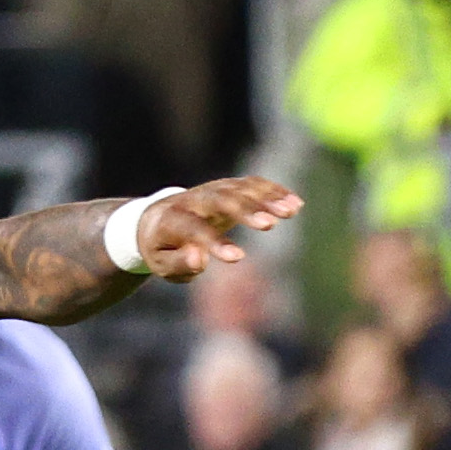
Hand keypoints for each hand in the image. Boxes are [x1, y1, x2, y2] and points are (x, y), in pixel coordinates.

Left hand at [126, 177, 298, 281]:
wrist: (155, 220)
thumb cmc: (161, 249)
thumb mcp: (162, 264)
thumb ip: (180, 263)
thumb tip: (200, 259)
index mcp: (171, 220)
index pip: (193, 228)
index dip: (214, 242)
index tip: (238, 258)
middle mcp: (192, 199)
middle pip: (220, 199)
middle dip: (245, 210)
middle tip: (270, 224)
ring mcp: (211, 189)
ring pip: (239, 188)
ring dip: (266, 198)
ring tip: (292, 211)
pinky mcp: (226, 187)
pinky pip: (251, 185)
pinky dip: (273, 191)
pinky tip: (295, 203)